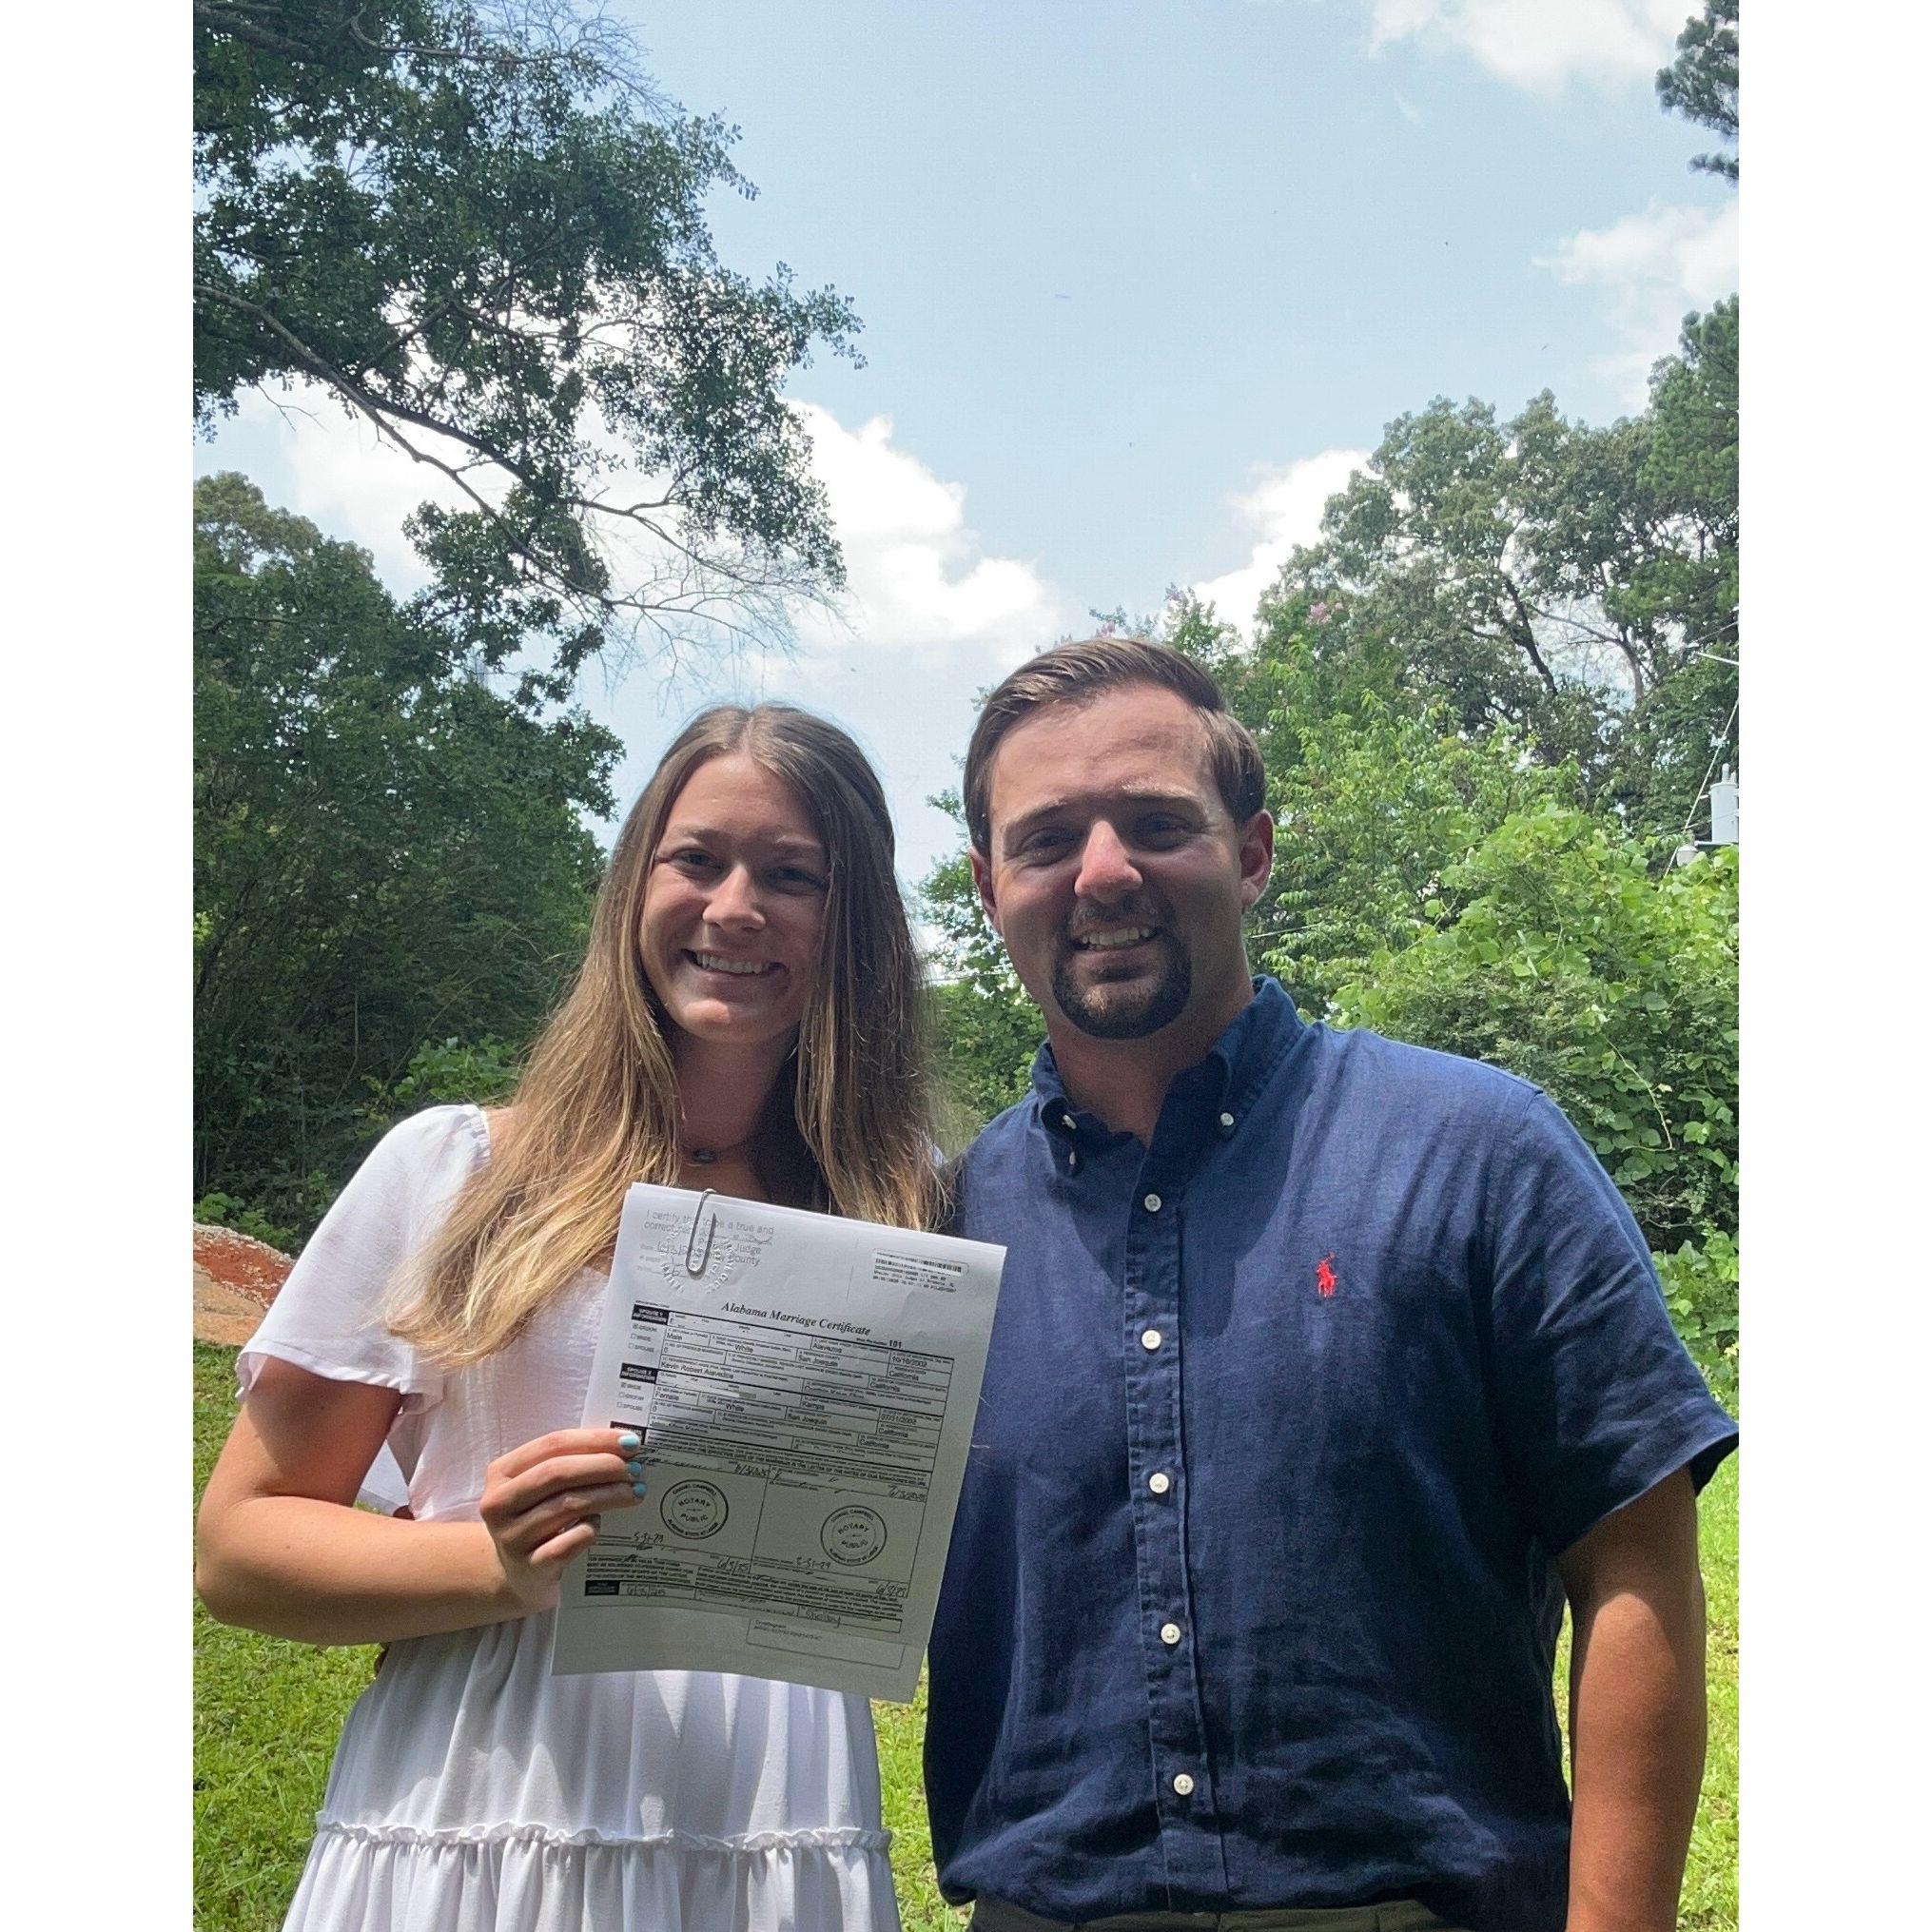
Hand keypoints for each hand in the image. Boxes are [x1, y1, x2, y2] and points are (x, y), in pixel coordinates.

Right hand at [478, 1427, 647, 1614]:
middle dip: (603, 1466)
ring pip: (567, 1506)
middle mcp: (499, 1504)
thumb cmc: (537, 1519)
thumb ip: (570, 1463)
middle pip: (558, 1473)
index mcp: (501, 1473)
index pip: (553, 1445)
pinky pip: (568, 1544)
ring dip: (608, 1495)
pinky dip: (590, 1530)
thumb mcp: (540, 1488)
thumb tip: (624, 1446)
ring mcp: (511, 1538)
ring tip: (635, 1492)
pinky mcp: (530, 1568)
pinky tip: (601, 1525)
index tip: (630, 1441)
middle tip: (636, 1469)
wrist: (518, 1576)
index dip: (595, 1440)